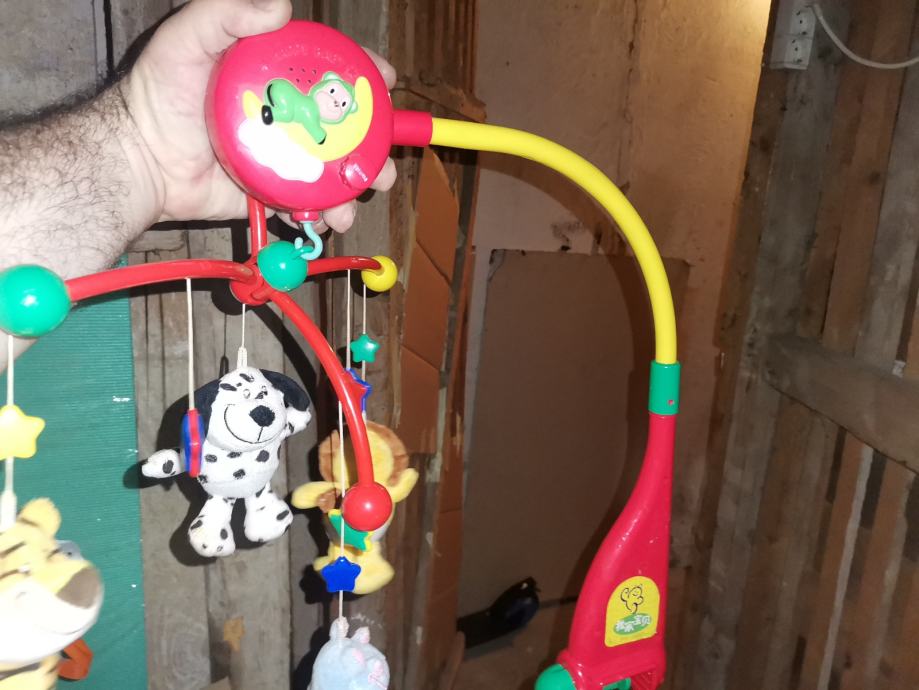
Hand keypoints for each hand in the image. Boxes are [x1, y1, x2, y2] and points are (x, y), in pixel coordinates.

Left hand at [122, 0, 396, 231]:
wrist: (138, 161)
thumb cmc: (158, 95)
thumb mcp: (186, 40)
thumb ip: (225, 14)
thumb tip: (281, 6)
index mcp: (273, 76)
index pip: (327, 70)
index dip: (361, 75)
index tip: (386, 81)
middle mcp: (283, 116)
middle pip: (342, 127)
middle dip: (372, 145)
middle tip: (381, 161)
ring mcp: (279, 157)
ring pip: (330, 170)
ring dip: (352, 186)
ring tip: (356, 198)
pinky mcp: (269, 192)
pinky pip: (304, 204)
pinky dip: (321, 214)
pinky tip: (327, 219)